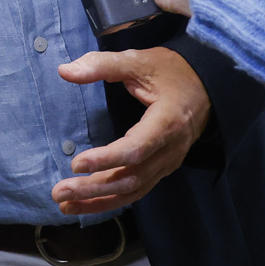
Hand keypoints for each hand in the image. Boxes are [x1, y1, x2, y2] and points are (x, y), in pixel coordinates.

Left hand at [51, 47, 210, 214]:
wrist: (205, 86)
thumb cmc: (170, 72)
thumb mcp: (138, 60)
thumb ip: (102, 65)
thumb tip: (64, 71)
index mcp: (167, 122)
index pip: (136, 149)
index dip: (107, 159)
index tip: (75, 164)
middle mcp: (170, 150)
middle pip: (131, 178)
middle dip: (94, 188)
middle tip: (59, 192)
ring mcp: (168, 163)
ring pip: (133, 190)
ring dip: (98, 200)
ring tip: (65, 205)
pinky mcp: (162, 169)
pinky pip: (137, 190)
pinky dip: (111, 200)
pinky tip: (86, 203)